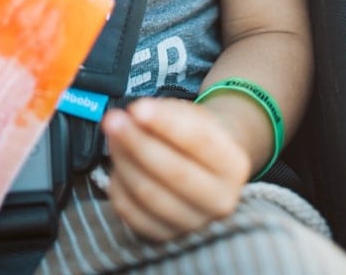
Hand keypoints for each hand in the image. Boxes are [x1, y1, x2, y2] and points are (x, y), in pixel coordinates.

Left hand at [101, 97, 249, 240]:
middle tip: (112, 120)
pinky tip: (118, 165)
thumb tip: (134, 115)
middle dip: (137, 143)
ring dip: (123, 160)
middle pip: (173, 172)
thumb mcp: (194, 115)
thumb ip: (167, 113)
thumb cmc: (197, 137)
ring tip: (112, 136)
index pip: (199, 141)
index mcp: (234, 165)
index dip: (165, 124)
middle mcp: (220, 201)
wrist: (206, 169)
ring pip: (149, 194)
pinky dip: (118, 185)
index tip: (137, 108)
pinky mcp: (166, 237)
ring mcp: (193, 224)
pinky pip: (132, 214)